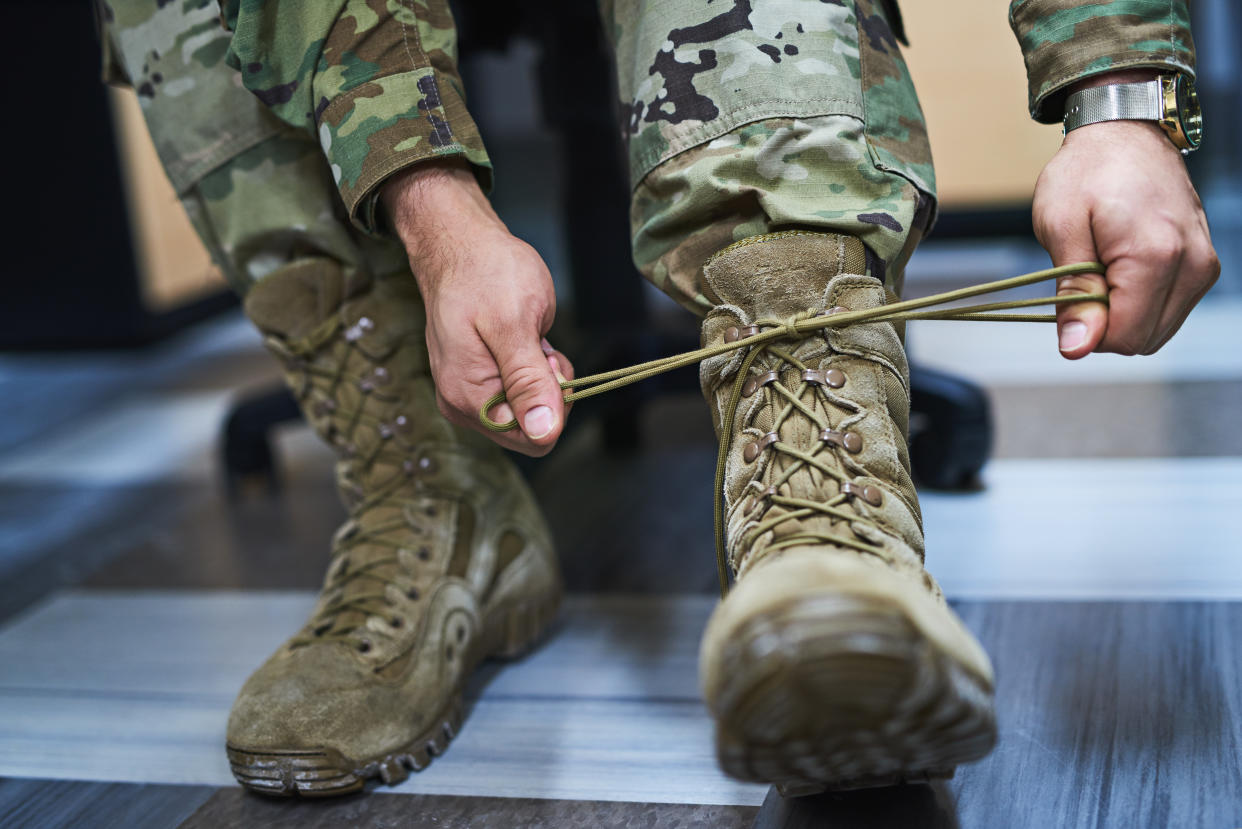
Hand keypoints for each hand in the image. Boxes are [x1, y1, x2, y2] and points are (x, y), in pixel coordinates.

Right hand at [381, 160, 572, 455]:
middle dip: (548, 390)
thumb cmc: (486, 273)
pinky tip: (523, 338)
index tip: (546, 362)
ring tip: (529, 336)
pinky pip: (520, 391)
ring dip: (542, 376)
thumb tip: (544, 434)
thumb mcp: (515, 324)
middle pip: (531, 429)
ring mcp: (469, 392)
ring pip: (529, 409)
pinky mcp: (479, 378)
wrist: (459, 243)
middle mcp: (462, 404)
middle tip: (538, 346)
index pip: (531, 439)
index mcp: (467, 397)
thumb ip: (528, 382)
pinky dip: (533, 367)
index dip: (553, 405)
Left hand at [1032, 72, 1218, 358]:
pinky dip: (1140, 302)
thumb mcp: (1061, 227)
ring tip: (1103, 267)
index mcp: (1155, 256)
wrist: (1125, 131)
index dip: (1087, 330)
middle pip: (1143, 339)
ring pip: (1157, 330)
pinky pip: (1169, 310)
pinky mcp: (1204, 264)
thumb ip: (1074, 292)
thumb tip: (1077, 348)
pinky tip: (1121, 268)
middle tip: (1083, 278)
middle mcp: (1192, 264)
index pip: (1125, 337)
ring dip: (1122, 313)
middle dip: (1105, 324)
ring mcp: (1204, 265)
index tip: (1069, 297)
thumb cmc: (1086, 172)